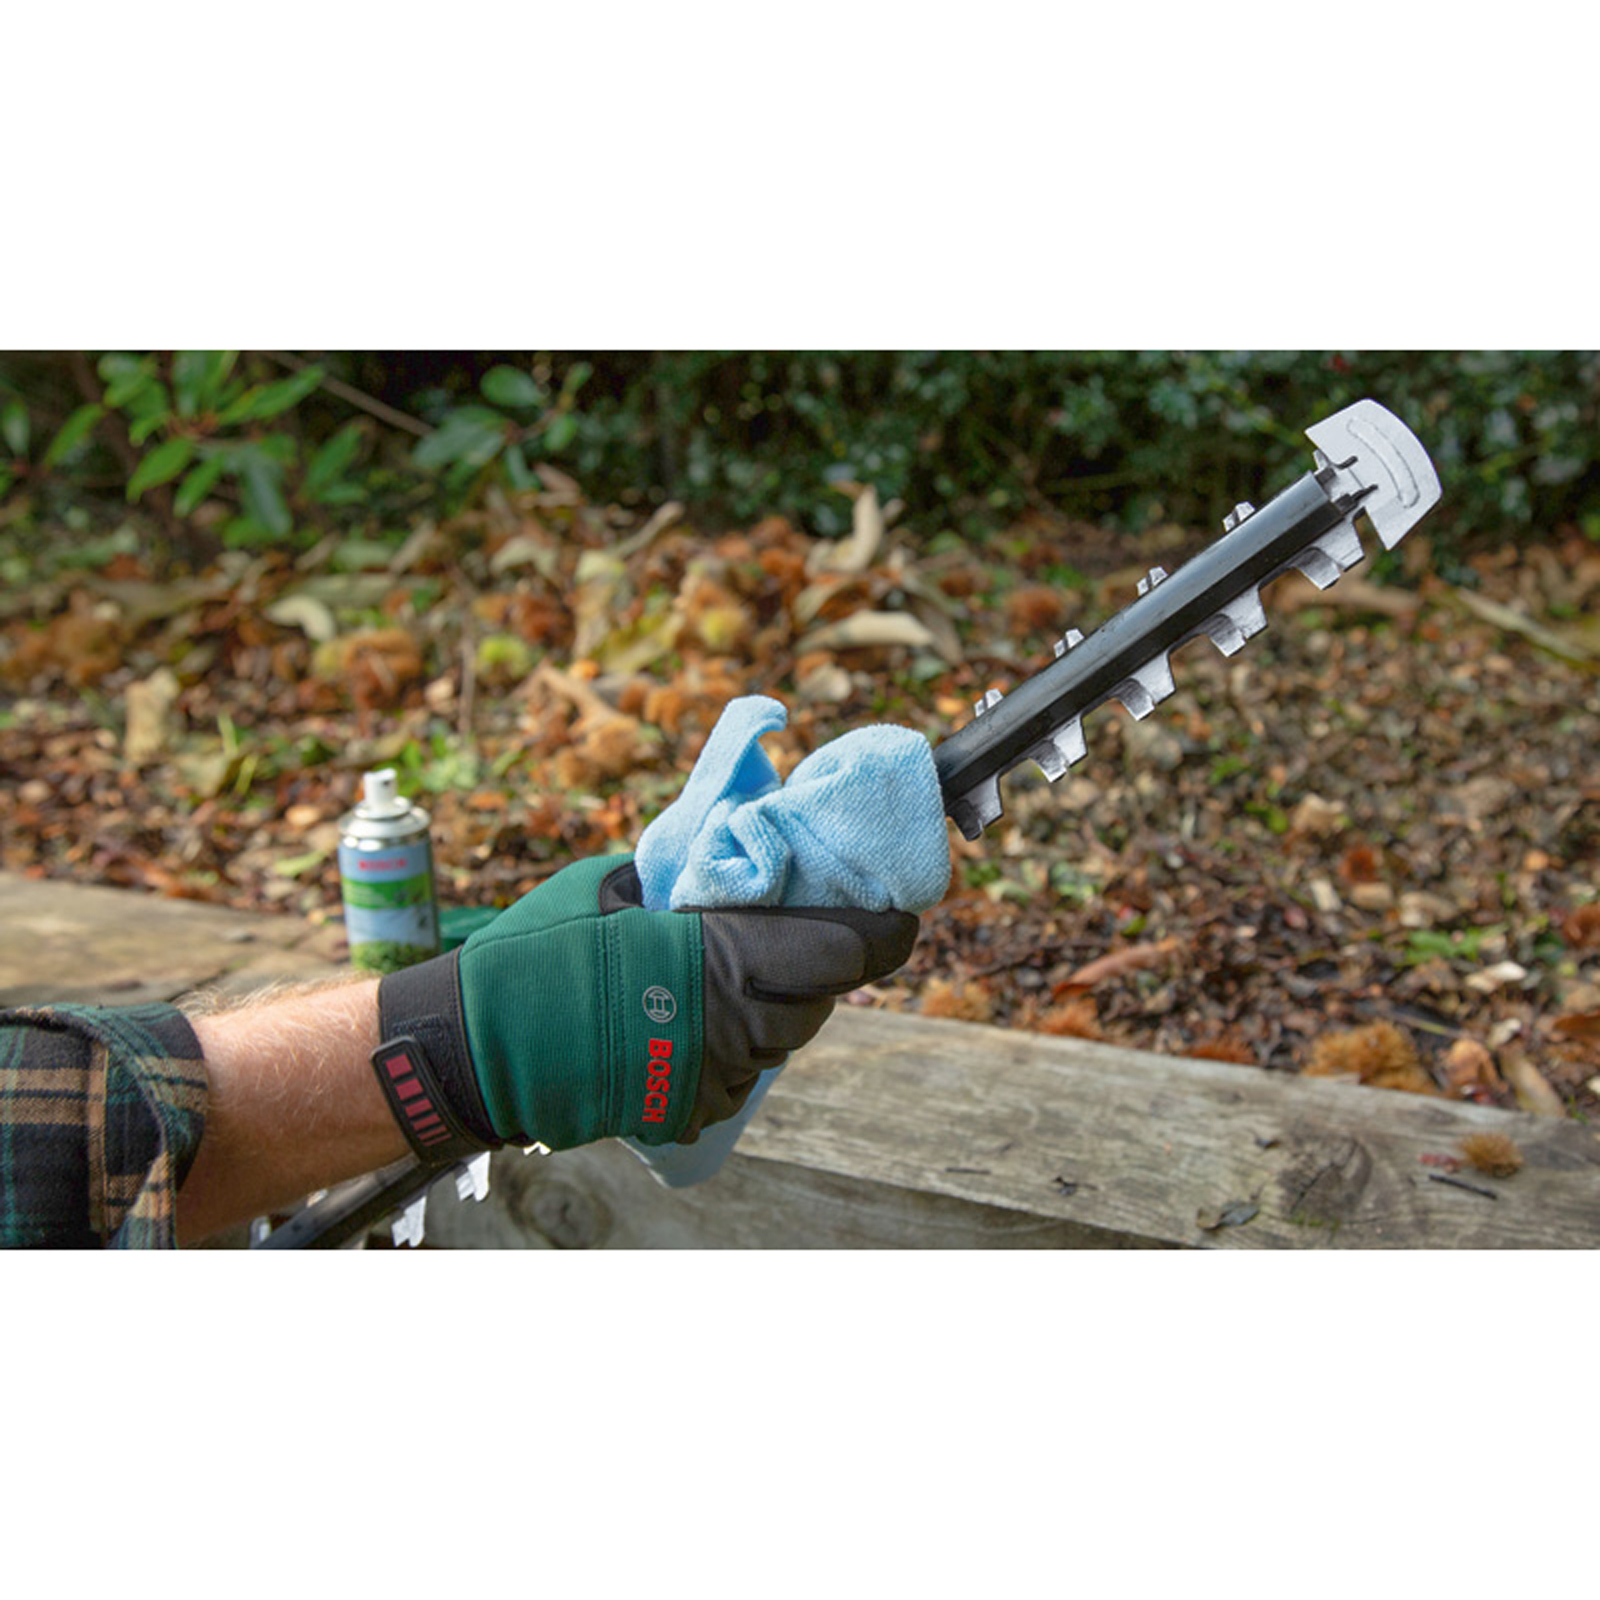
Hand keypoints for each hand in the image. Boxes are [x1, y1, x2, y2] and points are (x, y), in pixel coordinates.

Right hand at [375, 855, 918, 1154]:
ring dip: (778, 1007)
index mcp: (727, 956)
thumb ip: (691, 877)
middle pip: (825, 997)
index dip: (882, 929)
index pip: (850, 949)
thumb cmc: (539, 952)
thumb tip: (736, 848)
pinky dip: (734, 1048)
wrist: (476, 1048)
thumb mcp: (618, 884)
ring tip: (735, 974)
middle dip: (824, 964)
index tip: (894, 910)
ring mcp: (717, 1078)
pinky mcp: (693, 1114)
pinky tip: (691, 1021)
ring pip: (786, 1040)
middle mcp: (737, 1025)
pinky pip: (742, 1075)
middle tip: (800, 932)